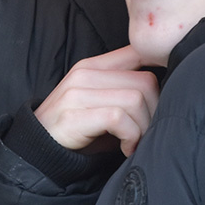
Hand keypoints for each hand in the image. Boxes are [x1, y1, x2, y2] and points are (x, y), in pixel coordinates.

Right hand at [35, 46, 158, 156]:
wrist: (35, 151)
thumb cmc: (77, 131)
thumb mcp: (101, 103)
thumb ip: (125, 90)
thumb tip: (169, 91)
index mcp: (94, 65)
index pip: (138, 53)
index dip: (161, 72)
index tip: (168, 96)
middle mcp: (86, 73)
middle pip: (145, 81)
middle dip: (155, 111)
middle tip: (148, 132)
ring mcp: (78, 92)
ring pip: (135, 99)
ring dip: (143, 128)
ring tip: (135, 142)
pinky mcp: (74, 114)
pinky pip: (118, 118)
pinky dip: (130, 136)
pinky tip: (126, 148)